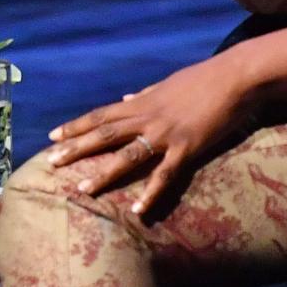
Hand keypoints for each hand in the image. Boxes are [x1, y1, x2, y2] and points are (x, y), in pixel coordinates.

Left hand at [43, 57, 254, 221]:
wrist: (235, 77)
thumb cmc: (203, 78)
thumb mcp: (167, 84)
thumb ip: (143, 94)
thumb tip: (124, 99)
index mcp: (142, 102)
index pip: (100, 115)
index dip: (75, 126)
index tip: (52, 136)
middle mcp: (147, 117)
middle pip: (104, 134)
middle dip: (76, 148)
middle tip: (51, 162)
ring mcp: (165, 133)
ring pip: (127, 155)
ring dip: (103, 174)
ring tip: (82, 190)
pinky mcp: (186, 147)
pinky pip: (164, 174)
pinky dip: (150, 193)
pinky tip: (136, 210)